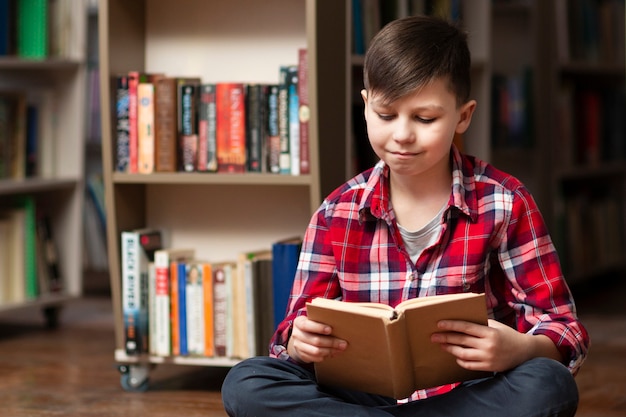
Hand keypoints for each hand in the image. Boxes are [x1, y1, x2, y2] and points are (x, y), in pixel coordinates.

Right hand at [287, 315, 347, 363]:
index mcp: (299, 322)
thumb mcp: (313, 319)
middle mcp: (297, 334)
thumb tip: (342, 318)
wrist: (300, 337)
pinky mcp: (302, 355)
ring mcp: (298, 346)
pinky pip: (315, 358)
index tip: (330, 329)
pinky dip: (326, 356)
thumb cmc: (312, 325)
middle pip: (315, 340)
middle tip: (343, 343)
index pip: (307, 325)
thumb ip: (322, 318)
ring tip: (340, 349)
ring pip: (316, 351)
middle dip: (331, 342)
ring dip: (330, 351)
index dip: (318, 327)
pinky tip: (333, 353)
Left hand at [430, 319, 556, 372]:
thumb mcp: (495, 326)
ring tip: (442, 345)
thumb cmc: (507, 335)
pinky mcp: (489, 368)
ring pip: (463, 354)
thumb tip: (459, 320)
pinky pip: (469, 365)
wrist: (525, 352)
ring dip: (450, 349)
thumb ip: (479, 324)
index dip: (451, 325)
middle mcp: (488, 346)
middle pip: (462, 341)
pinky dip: (460, 360)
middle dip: (446, 338)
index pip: (466, 327)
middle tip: (434, 336)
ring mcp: (488, 358)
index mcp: (490, 332)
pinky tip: (455, 355)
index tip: (439, 324)